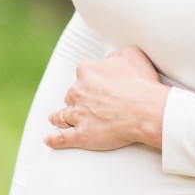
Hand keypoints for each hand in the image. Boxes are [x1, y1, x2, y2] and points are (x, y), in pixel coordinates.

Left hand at [45, 47, 168, 151]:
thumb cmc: (141, 84)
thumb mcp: (131, 55)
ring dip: (59, 116)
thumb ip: (115, 55)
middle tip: (88, 104)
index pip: (83, 74)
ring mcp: (77, 114)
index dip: (90, 80)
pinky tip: (49, 139)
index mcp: (87, 71)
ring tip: (57, 119)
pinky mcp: (80, 135)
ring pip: (61, 115)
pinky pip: (61, 138)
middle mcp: (78, 91)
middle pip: (72, 94)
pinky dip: (54, 139)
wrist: (145, 110)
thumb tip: (110, 59)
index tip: (96, 84)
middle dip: (78, 98)